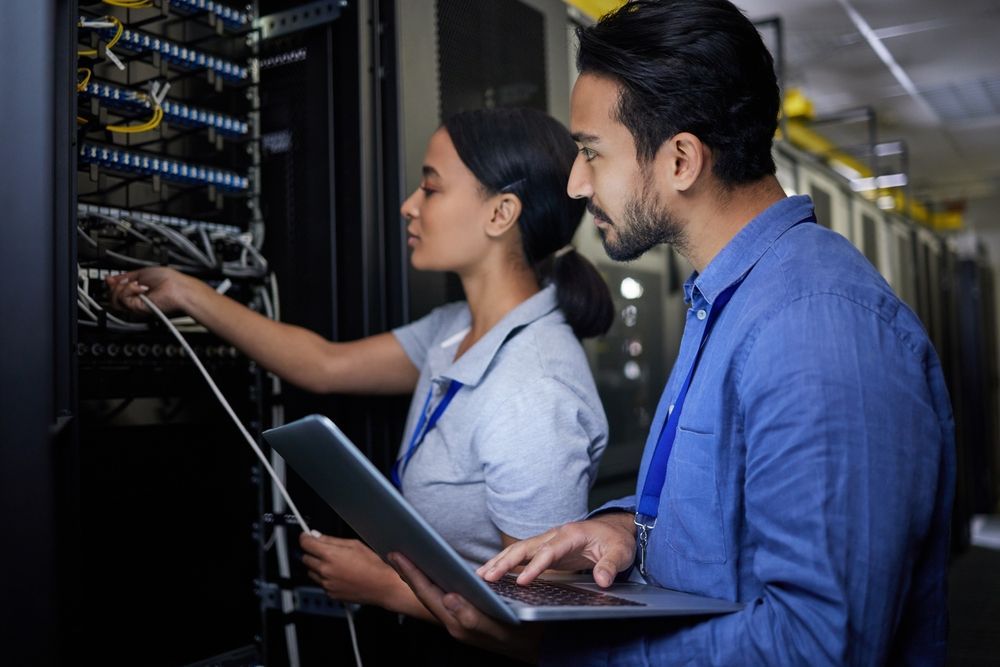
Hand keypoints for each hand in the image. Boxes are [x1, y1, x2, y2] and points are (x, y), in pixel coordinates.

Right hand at [106, 267, 199, 314]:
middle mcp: (135, 298)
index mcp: (136, 290)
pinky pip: (122, 299)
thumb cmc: (169, 280)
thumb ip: (125, 277)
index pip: (116, 290)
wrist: (178, 288)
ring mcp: (135, 304)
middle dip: (116, 285)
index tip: (110, 278)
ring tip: (136, 284)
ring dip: (123, 287)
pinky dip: (129, 289)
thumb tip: (111, 278)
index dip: (112, 283)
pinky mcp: (137, 308)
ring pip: (114, 298)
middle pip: (112, 295)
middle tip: (127, 280)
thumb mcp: (142, 273)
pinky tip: (140, 287)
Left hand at [299, 533, 401, 607]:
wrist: (381, 586)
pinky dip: (325, 578)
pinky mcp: (330, 594)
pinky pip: (320, 583)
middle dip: (312, 552)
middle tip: (323, 550)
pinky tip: (339, 574)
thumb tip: (317, 536)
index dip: (305, 538)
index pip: (306, 544)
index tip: (306, 536)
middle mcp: (325, 571)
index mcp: (330, 555)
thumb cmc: (372, 565)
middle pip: (305, 558)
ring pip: (311, 572)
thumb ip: (331, 540)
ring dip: (317, 566)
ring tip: (334, 564)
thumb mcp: (354, 544)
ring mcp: (326, 584)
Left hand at [387, 552, 540, 662]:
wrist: (539, 647)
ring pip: (432, 595)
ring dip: (418, 576)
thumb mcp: (500, 628)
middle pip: (425, 593)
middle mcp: (454, 622)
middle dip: (408, 572)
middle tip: (393, 551)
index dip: (411, 573)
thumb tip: (448, 597)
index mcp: (458, 623)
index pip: (428, 594)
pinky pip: (443, 596)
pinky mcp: (466, 616)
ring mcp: (459, 620)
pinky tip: (433, 572)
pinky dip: (433, 581)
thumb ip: (472, 617)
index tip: (397, 554)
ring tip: (407, 559)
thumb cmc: (523, 635)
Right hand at [477, 511, 635, 587]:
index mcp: (571, 534)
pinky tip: (493, 572)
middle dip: (505, 562)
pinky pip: (523, 555)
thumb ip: (610, 565)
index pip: (549, 552)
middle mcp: (555, 535)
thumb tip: (603, 580)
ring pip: (519, 550)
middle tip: (486, 577)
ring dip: (500, 561)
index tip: (522, 581)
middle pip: (525, 547)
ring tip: (481, 575)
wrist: (615, 529)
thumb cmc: (617, 540)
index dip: (535, 567)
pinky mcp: (547, 550)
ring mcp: (549, 541)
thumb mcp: (621, 552)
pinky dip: (507, 562)